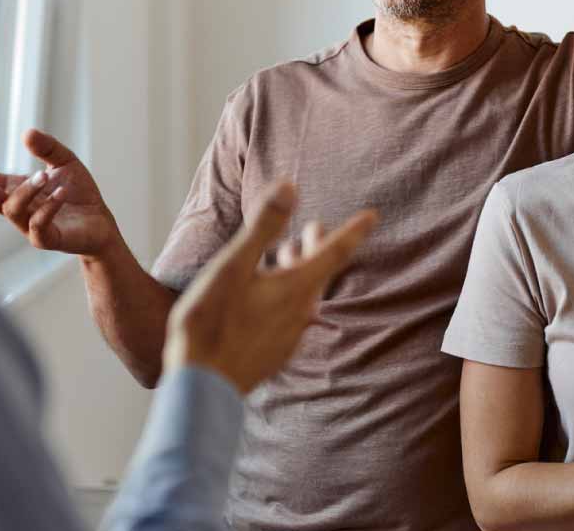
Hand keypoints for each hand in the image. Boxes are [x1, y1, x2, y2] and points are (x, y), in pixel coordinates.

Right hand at [0, 128, 119, 257]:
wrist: (101, 222)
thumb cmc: (78, 193)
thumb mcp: (65, 162)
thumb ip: (47, 147)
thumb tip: (27, 132)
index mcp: (16, 189)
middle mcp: (18, 209)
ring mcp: (30, 226)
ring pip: (13, 210)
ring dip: (26, 190)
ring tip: (45, 176)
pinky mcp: (47, 240)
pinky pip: (38, 226)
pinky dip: (48, 208)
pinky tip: (61, 193)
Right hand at [165, 182, 376, 393]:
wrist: (200, 386)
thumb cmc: (212, 322)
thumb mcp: (234, 266)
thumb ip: (264, 226)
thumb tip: (290, 187)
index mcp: (295, 288)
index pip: (336, 253)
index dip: (355, 231)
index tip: (373, 216)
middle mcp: (300, 313)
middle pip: (319, 274)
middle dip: (319, 247)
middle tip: (315, 227)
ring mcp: (288, 337)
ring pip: (303, 297)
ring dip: (300, 272)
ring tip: (286, 255)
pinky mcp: (273, 354)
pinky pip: (290, 318)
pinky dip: (286, 298)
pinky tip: (267, 299)